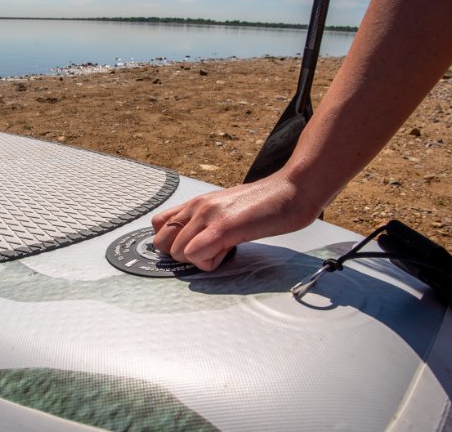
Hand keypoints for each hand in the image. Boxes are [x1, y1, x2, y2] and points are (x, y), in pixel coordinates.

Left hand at [152, 173, 321, 270]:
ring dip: (199, 260)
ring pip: (177, 252)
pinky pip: (196, 252)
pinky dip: (208, 261)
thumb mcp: (227, 209)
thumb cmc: (266, 204)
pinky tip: (228, 251)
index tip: (196, 247)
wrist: (293, 190)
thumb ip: (208, 223)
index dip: (173, 244)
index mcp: (197, 203)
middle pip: (162, 244)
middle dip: (182, 257)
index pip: (158, 226)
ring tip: (225, 249)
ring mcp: (210, 214)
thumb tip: (196, 244)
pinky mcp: (225, 225)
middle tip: (210, 252)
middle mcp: (198, 206)